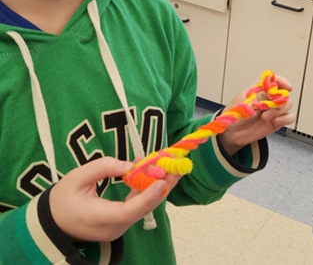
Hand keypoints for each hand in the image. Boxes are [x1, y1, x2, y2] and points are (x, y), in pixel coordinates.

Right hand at [50, 157, 178, 241]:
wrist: (53, 221)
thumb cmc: (62, 199)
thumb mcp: (75, 178)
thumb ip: (101, 168)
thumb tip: (129, 165)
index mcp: (97, 218)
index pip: (127, 212)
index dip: (147, 197)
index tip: (162, 181)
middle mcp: (113, 227)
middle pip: (143, 208)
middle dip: (162, 186)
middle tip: (177, 166)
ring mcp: (119, 227)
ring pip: (144, 207)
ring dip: (159, 186)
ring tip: (172, 165)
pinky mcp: (122, 222)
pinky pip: (139, 206)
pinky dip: (148, 190)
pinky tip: (156, 173)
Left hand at [218, 75, 294, 154]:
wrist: (232, 132)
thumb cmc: (235, 114)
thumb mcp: (245, 102)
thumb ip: (260, 96)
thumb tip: (274, 91)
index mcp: (261, 89)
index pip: (276, 81)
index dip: (283, 82)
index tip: (287, 87)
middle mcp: (269, 98)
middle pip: (284, 94)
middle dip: (279, 100)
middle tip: (267, 107)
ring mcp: (274, 110)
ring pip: (288, 105)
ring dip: (279, 111)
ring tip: (266, 116)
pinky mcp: (277, 121)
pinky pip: (289, 117)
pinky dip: (285, 119)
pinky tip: (275, 121)